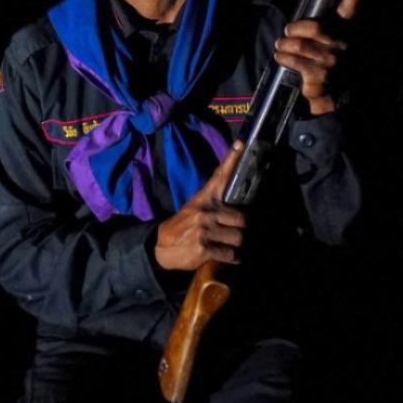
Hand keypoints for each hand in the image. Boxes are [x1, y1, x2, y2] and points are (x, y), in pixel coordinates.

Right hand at [154, 143, 245, 269]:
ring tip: (226, 245)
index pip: (219, 177)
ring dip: (235, 245)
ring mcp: (205, 230)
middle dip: (239, 229)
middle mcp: (205, 213)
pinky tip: (225, 256)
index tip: (241, 145)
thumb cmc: (182, 227)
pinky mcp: (204, 248)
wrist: (161, 247)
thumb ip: (212, 205)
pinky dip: (231, 257)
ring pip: (238, 238)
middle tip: (232, 233)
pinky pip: (230, 254)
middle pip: (241, 219)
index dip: (232, 160)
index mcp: (203, 200)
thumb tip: (234, 204)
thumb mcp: (193, 210)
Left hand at [275, 0, 360, 114]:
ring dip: (285, 45)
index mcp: (342, 30)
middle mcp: (341, 44)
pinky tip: (281, 57)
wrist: (327, 91)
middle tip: (287, 31)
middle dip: (295, 28)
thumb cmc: (319, 55)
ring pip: (301, 45)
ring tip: (280, 45)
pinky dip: (284, 58)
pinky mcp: (320, 76)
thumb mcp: (318, 31)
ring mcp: (332, 61)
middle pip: (315, 27)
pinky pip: (297, 62)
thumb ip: (311, 4)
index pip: (350, 10)